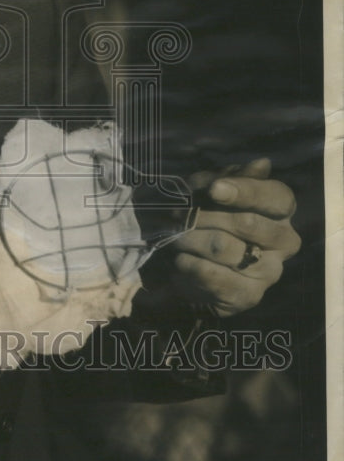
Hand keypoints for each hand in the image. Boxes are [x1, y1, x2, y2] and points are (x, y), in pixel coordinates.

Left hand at [168, 158, 300, 317]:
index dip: (245, 191)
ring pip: (224, 248)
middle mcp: (284, 241)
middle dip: (204, 216)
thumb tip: (261, 164)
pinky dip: (189, 264)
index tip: (214, 189)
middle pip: (248, 223)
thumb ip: (228, 178)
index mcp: (281, 210)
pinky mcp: (249, 296)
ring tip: (175, 236)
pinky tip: (180, 259)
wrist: (195, 270)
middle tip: (176, 215)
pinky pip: (214, 276)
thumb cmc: (207, 219)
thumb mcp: (210, 192)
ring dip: (190, 239)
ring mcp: (270, 271)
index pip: (276, 196)